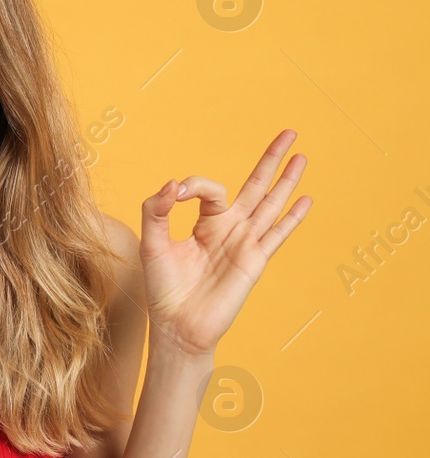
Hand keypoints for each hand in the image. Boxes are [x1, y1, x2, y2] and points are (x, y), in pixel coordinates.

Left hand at [139, 129, 312, 356]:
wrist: (177, 325)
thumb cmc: (163, 289)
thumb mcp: (151, 243)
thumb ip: (156, 210)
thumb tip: (173, 184)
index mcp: (204, 223)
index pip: (209, 189)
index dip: (193, 185)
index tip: (175, 194)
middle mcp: (228, 229)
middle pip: (255, 186)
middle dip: (270, 159)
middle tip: (289, 132)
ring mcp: (245, 243)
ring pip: (271, 204)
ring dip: (287, 180)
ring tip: (302, 156)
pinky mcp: (254, 260)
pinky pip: (276, 234)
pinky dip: (292, 217)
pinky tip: (306, 200)